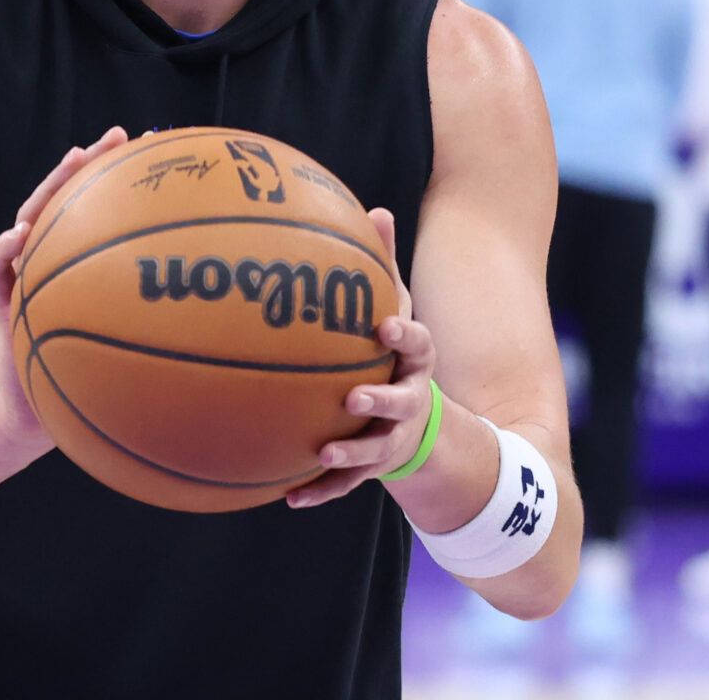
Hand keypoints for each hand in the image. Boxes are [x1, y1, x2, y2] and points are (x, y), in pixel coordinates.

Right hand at [0, 125, 129, 457]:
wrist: (41, 414)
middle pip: (65, 203)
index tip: (155, 148)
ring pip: (28, 220)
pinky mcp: (1, 300)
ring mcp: (24, 278)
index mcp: (84, 269)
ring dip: (48, 190)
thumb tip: (223, 313)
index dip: (121, 181)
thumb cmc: (92, 383)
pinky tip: (20, 238)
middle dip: (87, 166)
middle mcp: (54, 264)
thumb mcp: (129, 354)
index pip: (98, 213)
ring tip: (70, 164)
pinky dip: (3, 250)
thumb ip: (157, 329)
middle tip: (112, 139)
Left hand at [287, 207, 440, 508]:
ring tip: (325, 450)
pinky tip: (288, 498)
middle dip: (382, 400)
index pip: (419, 346)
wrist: (418, 423)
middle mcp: (408, 402)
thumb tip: (377, 209)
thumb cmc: (392, 353)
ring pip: (375, 449)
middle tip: (356, 395)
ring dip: (352, 451)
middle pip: (402, 403)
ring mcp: (390, 438)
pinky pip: (343, 484)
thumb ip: (383, 266)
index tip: (386, 326)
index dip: (405, 336)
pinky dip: (318, 491)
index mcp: (413, 362)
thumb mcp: (394, 310)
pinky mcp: (370, 468)